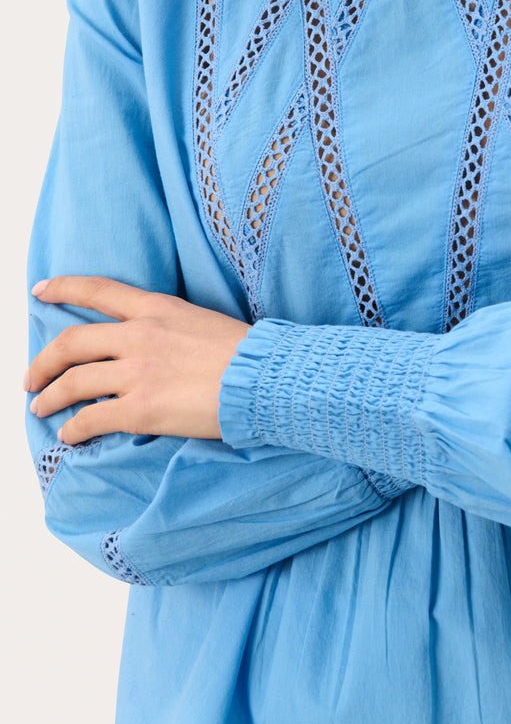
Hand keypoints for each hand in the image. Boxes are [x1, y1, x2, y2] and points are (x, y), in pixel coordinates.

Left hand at [26, 277, 249, 443]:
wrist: (265, 378)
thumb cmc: (246, 353)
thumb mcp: (202, 321)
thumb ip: (169, 327)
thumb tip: (150, 343)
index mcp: (156, 308)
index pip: (97, 290)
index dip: (63, 288)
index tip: (41, 291)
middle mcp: (139, 336)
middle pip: (71, 343)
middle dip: (43, 361)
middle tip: (31, 377)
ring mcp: (137, 372)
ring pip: (73, 382)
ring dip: (50, 398)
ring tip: (40, 408)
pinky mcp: (140, 409)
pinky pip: (92, 419)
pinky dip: (74, 428)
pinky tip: (69, 435)